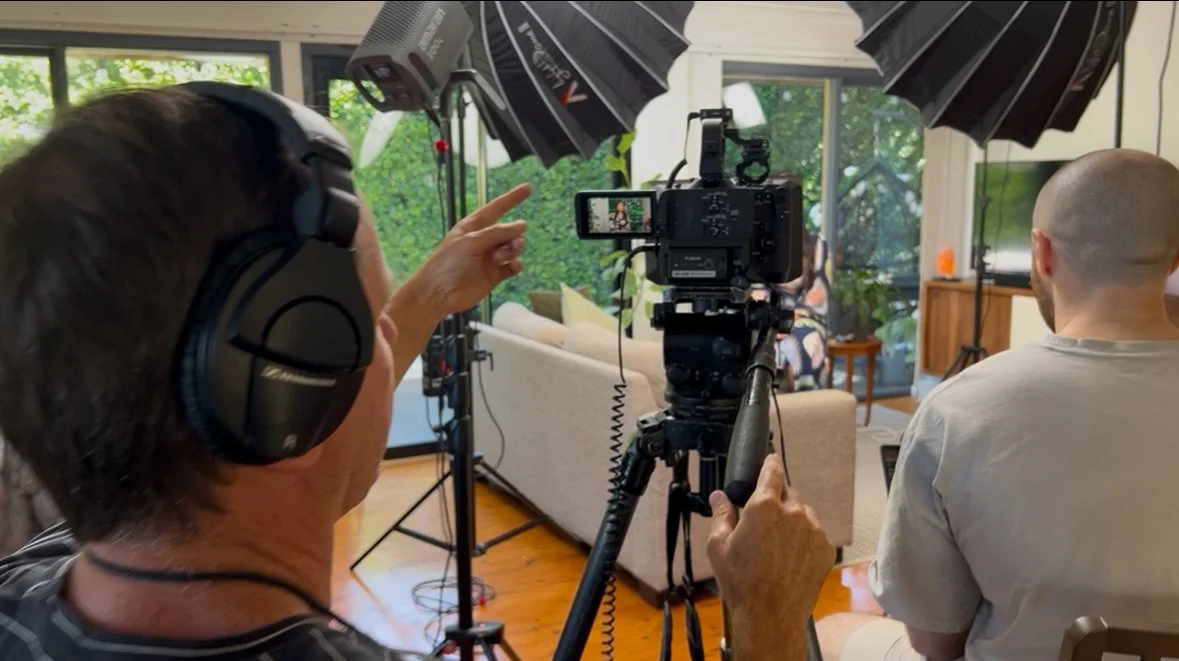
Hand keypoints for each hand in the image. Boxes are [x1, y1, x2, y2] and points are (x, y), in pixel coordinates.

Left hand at [414, 183, 531, 314]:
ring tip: (502, 258)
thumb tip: (521, 225)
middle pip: (509, 230)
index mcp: (474, 226)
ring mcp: (489, 258)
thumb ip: (497, 232)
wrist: (438, 293)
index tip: (528, 188)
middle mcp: (483, 240)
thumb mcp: (471, 241)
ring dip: (512, 251)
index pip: (497, 208)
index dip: (512, 198)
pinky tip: (513, 266)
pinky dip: (515, 265)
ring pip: (513, 248)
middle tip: (511, 244)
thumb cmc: (447, 263)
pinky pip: (512, 266)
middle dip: (513, 235)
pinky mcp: (494, 275)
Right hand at [708, 455, 833, 633]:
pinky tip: (789, 556)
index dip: (770, 463)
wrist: (770, 614)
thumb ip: (721, 515)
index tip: (770, 460)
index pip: (772, 470)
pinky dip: (804, 538)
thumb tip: (719, 497)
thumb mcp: (719, 546)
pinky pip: (814, 533)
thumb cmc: (741, 581)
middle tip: (763, 521)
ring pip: (802, 513)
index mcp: (764, 506)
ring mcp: (812, 530)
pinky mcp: (824, 548)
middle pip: (787, 492)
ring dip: (792, 519)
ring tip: (777, 543)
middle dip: (776, 500)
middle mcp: (792, 512)